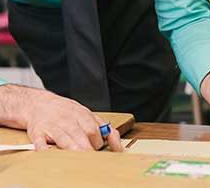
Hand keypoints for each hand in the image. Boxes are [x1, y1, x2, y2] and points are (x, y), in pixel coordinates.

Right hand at [1, 85, 122, 150]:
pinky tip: (51, 155)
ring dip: (73, 148)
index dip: (99, 142)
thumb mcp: (86, 114)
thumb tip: (117, 144)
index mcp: (82, 114)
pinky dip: (45, 150)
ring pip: (65, 138)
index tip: (103, 153)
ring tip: (80, 158)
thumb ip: (102, 127)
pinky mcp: (37, 133)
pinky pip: (40, 142)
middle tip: (93, 160)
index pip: (94, 128)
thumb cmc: (66, 112)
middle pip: (82, 133)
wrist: (40, 103)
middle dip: (89, 147)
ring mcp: (53, 126)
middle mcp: (68, 119)